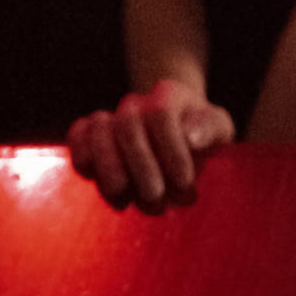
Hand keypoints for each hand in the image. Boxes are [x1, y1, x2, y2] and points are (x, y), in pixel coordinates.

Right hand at [66, 79, 234, 213]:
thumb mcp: (218, 129)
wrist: (178, 134)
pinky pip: (77, 135)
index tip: (185, 182)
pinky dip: (82, 156)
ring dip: (110, 169)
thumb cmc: (201, 134)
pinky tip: (97, 182)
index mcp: (168, 94)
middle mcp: (136, 103)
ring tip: (125, 200)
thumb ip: (210, 129)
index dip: (171, 150)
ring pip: (98, 130)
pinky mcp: (90, 134)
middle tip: (157, 200)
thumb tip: (191, 138)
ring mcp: (111, 117)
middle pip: (128, 125)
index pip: (161, 113)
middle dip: (141, 167)